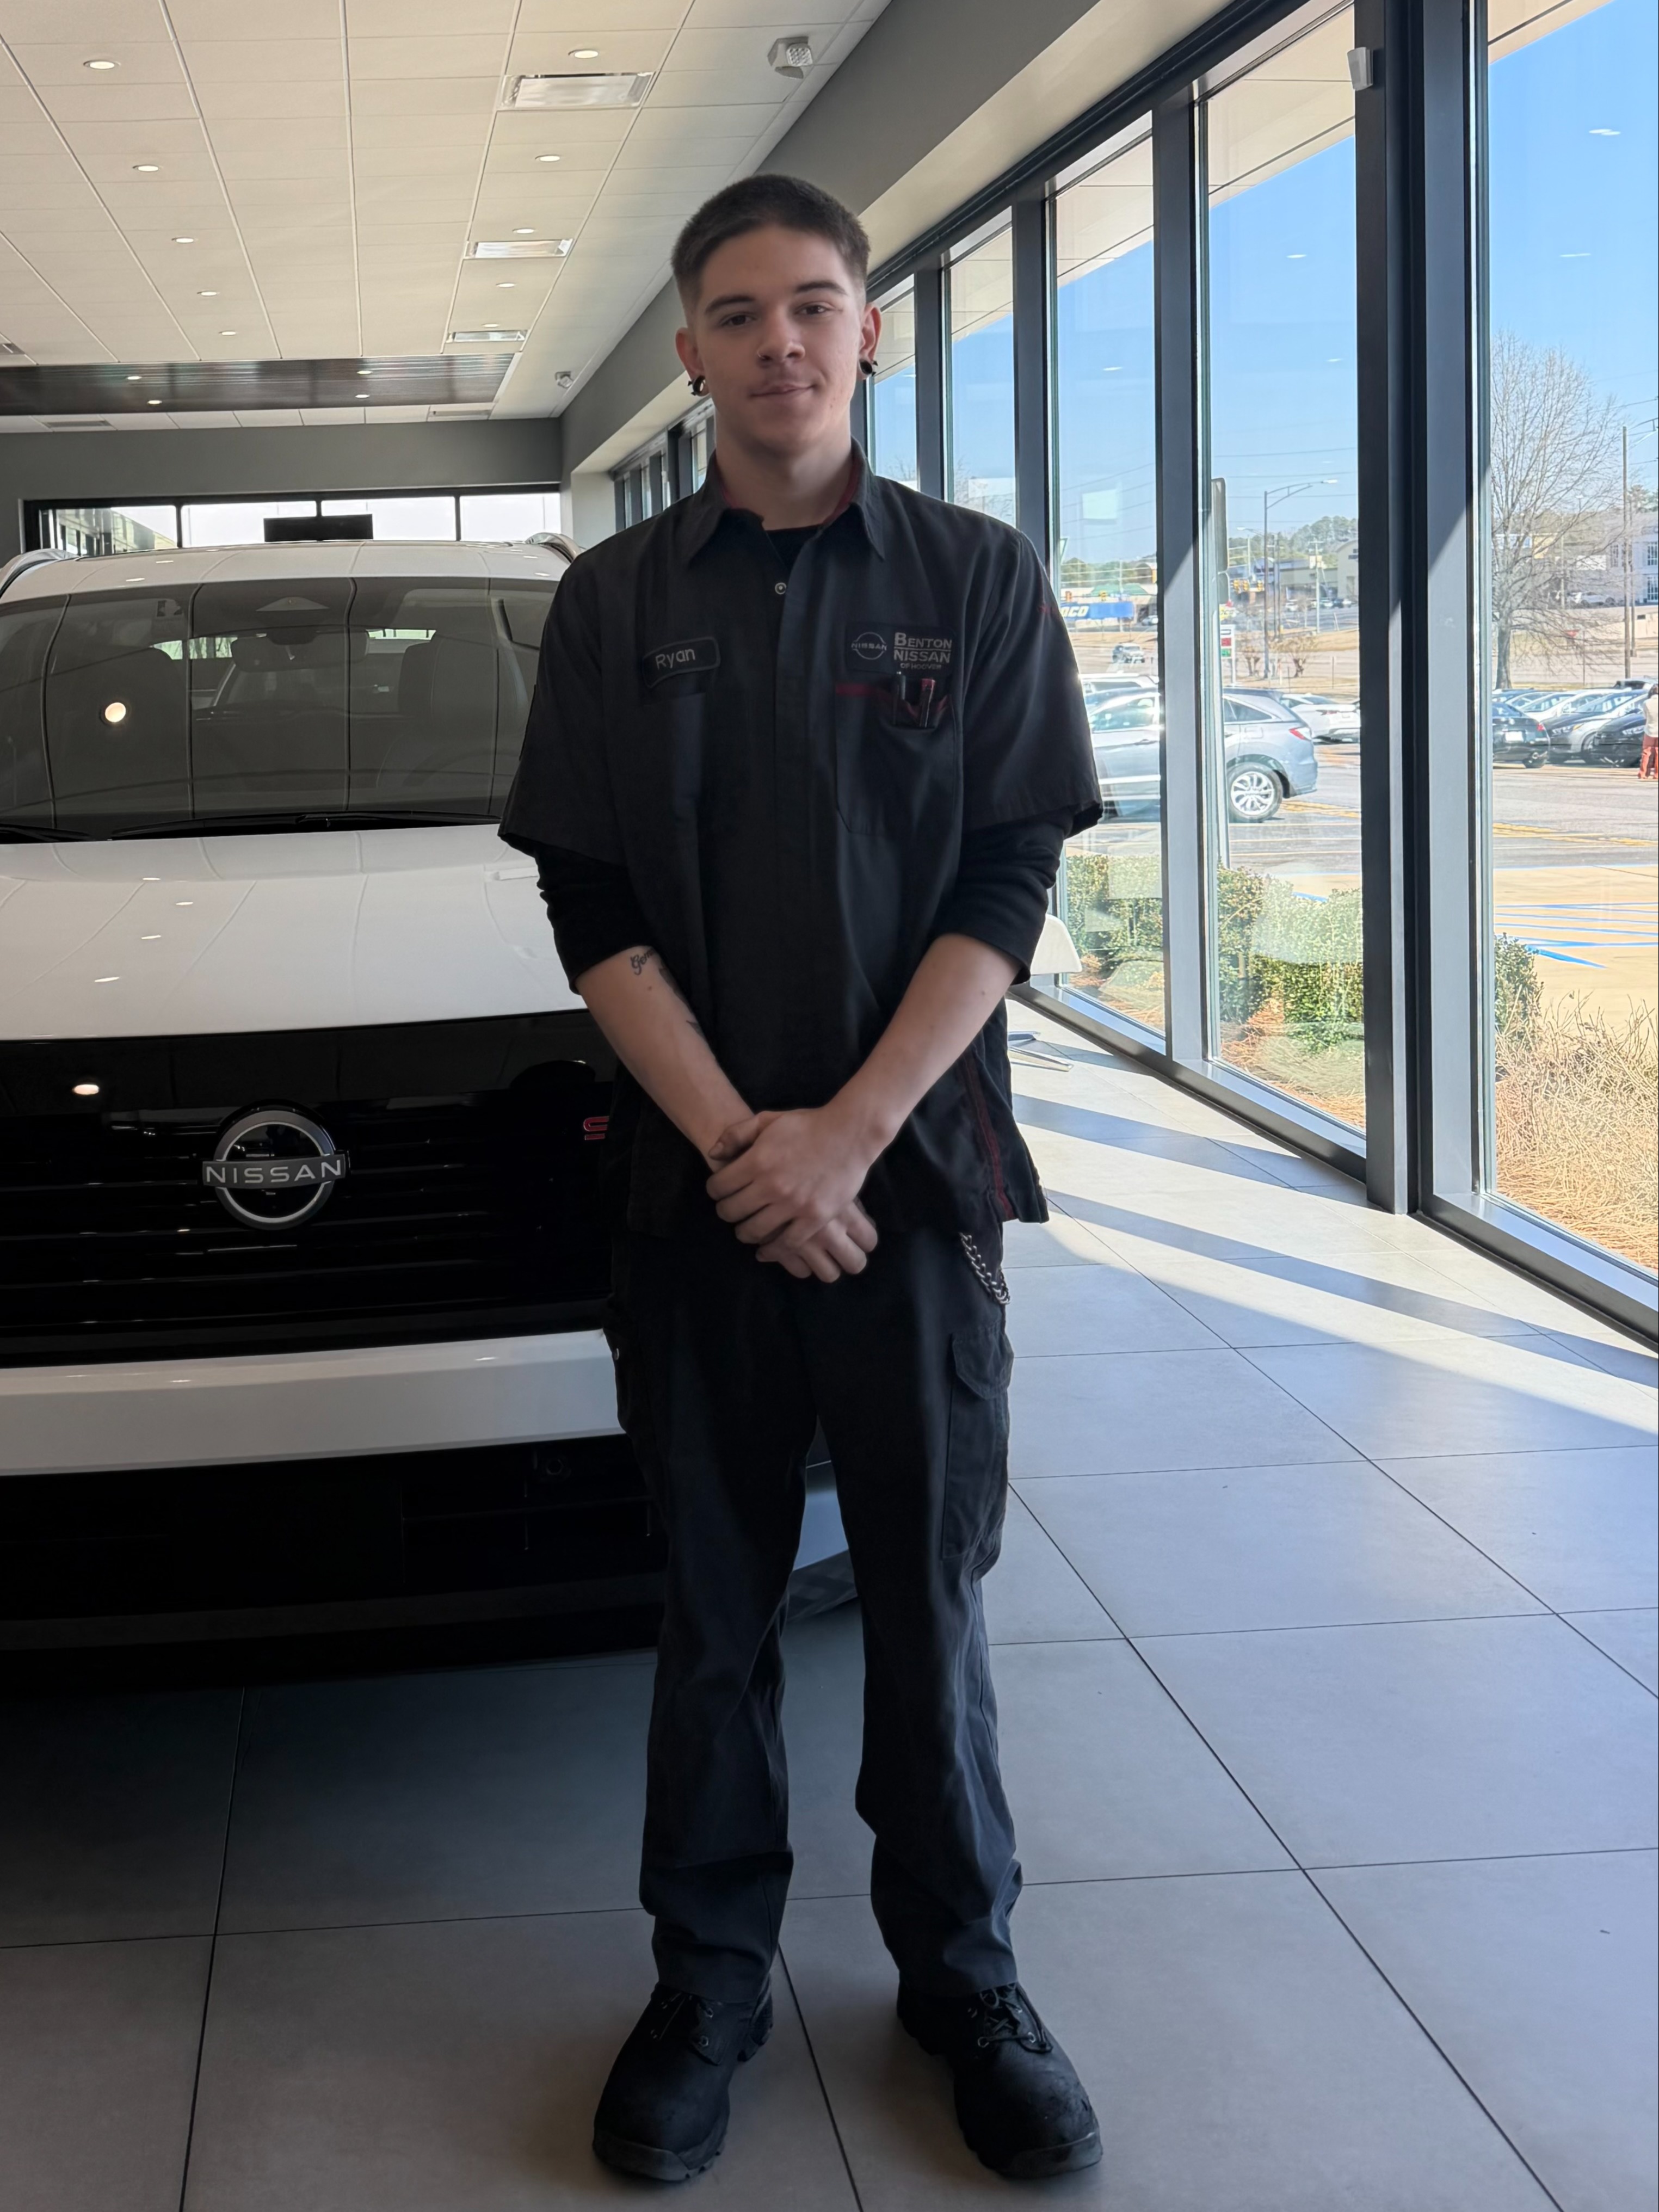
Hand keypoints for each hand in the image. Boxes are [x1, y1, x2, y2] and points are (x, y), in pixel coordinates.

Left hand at [706, 1104, 879, 1265]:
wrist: (850, 1134)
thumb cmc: (808, 1125)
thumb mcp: (768, 1120)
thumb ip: (736, 1134)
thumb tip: (713, 1154)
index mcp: (757, 1160)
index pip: (718, 1186)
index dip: (714, 1190)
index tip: (719, 1192)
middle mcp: (772, 1185)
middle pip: (731, 1211)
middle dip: (725, 1212)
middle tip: (731, 1211)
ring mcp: (794, 1204)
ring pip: (754, 1231)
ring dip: (744, 1233)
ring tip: (745, 1230)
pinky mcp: (815, 1218)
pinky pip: (786, 1244)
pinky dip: (771, 1250)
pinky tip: (765, 1250)